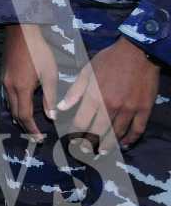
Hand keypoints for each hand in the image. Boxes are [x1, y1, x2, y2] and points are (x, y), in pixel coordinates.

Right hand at [2, 23, 57, 140]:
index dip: (32, 129)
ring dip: (19, 117)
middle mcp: (9, 87)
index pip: (24, 116)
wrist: (21, 32)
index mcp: (21, 88)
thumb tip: (52, 116)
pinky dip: (15, 107)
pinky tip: (23, 107)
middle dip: (24, 126)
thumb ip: (50, 97)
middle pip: (14, 113)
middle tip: (36, 136)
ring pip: (9, 105)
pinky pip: (8, 97)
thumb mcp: (50, 75)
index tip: (40, 139)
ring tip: (30, 125)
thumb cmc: (39, 52)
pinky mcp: (4, 76)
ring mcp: (4, 81)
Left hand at [56, 37, 161, 151]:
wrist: (137, 52)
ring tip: (101, 152)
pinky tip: (124, 144)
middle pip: (98, 132)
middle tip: (84, 152)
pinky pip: (137, 129)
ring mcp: (129, 109)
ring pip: (116, 133)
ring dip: (108, 145)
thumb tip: (61, 108)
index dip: (74, 134)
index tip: (71, 141)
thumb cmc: (109, 60)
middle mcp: (110, 106)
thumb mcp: (87, 72)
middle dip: (89, 144)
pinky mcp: (143, 109)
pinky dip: (130, 139)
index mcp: (94, 96)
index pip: (81, 122)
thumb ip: (74, 92)